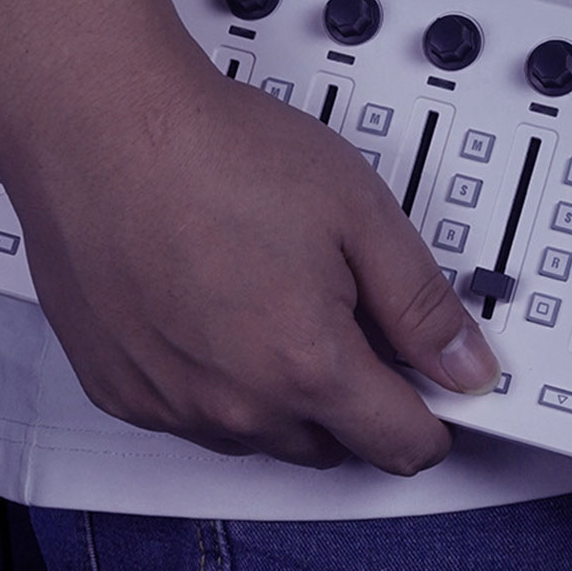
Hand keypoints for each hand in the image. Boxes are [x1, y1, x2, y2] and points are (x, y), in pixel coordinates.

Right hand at [8, 49, 500, 473]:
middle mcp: (235, 404)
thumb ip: (422, 305)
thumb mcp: (359, 214)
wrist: (104, 123)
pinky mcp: (120, 390)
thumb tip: (467, 366)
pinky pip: (194, 415)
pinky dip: (218, 382)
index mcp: (307, 365)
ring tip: (270, 299)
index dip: (433, 416)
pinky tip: (211, 310)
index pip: (401, 445)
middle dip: (357, 398)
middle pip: (334, 447)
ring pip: (262, 435)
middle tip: (346, 315)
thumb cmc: (216, 154)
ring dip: (285, 393)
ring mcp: (170, 403)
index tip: (433, 386)